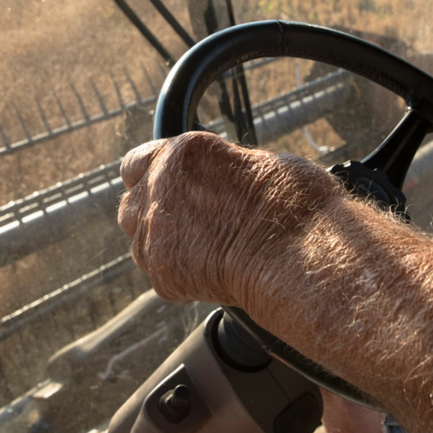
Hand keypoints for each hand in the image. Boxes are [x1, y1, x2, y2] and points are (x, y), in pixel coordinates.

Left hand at [118, 132, 342, 310]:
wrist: (301, 250)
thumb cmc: (296, 204)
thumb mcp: (258, 163)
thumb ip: (220, 171)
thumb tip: (222, 180)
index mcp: (183, 153)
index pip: (136, 164)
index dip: (150, 179)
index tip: (165, 191)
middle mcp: (159, 188)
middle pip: (131, 206)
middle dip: (152, 216)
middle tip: (187, 227)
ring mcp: (155, 233)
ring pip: (139, 245)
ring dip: (162, 248)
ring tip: (203, 253)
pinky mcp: (163, 273)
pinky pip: (160, 277)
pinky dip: (180, 279)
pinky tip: (212, 275)